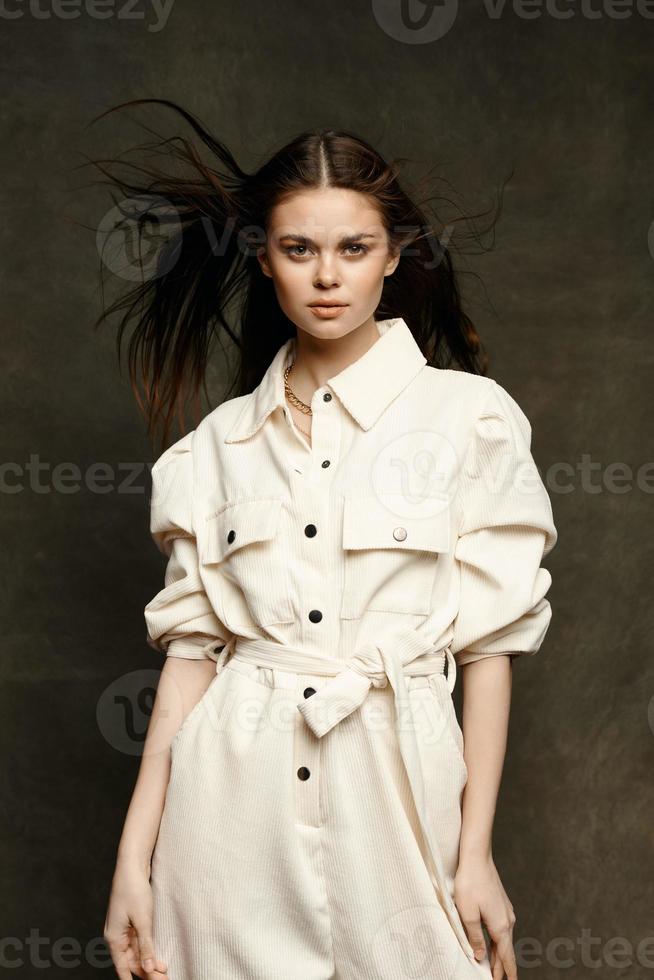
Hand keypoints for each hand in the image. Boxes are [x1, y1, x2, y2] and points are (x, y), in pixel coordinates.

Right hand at [103, 857, 168, 979]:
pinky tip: (158, 956)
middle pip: (131, 962)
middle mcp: (116, 937)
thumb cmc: (133, 889)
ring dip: (149, 961)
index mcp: (114, 939)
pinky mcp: (131, 922)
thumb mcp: (142, 920)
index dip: (137, 979)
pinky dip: (148, 949)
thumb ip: (145, 946)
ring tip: (165, 970)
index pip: (124, 968)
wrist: (132, 865)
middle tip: (165, 978)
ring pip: (136, 953)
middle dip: (147, 972)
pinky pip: (138, 942)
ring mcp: (123, 929)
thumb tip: (148, 968)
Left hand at [454, 853, 517, 979]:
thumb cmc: (470, 883)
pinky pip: (502, 928)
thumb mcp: (468, 914)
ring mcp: (506, 911)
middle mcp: (508, 920)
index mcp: (501, 926)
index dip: (506, 972)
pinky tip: (492, 942)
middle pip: (506, 950)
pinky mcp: (501, 903)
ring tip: (494, 966)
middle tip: (497, 979)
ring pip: (504, 939)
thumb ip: (475, 938)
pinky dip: (498, 940)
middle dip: (502, 966)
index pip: (506, 957)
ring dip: (500, 954)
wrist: (477, 857)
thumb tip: (480, 956)